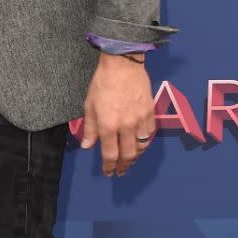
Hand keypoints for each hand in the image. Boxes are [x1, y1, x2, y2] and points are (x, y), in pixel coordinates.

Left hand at [79, 54, 154, 176]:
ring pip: (140, 147)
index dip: (109, 167)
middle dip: (123, 167)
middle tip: (120, 172)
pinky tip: (140, 145)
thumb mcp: (89, 106)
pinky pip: (149, 134)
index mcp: (108, 125)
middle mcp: (125, 126)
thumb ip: (90, 129)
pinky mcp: (150, 113)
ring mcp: (140, 120)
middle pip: (127, 155)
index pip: (110, 154)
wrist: (123, 65)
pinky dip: (144, 143)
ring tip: (129, 162)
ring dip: (135, 157)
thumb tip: (87, 146)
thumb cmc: (102, 83)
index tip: (108, 172)